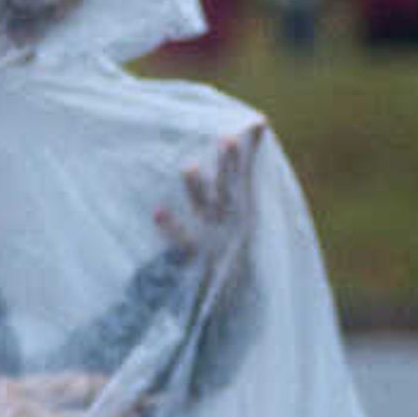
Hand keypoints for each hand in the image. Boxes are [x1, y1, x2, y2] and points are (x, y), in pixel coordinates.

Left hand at [155, 129, 257, 258]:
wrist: (224, 295)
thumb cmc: (229, 251)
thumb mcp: (237, 220)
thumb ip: (234, 185)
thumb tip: (238, 146)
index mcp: (244, 210)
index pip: (248, 173)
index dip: (252, 149)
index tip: (259, 122)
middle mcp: (230, 221)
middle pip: (229, 187)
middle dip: (229, 164)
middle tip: (228, 138)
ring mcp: (212, 238)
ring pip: (205, 209)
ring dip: (196, 189)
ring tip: (187, 167)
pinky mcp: (193, 257)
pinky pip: (180, 240)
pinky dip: (171, 226)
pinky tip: (157, 211)